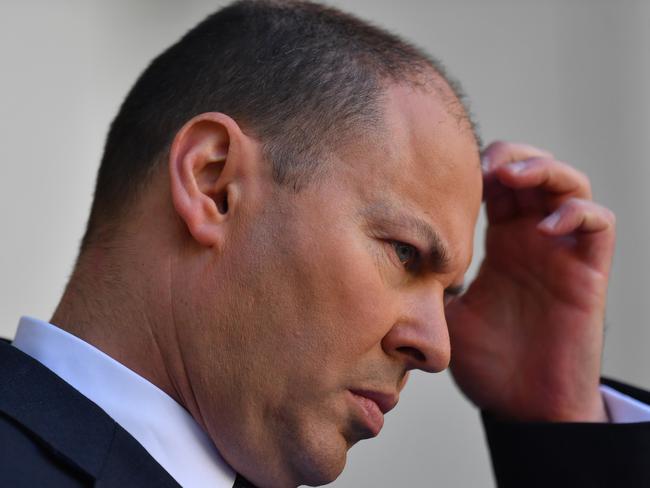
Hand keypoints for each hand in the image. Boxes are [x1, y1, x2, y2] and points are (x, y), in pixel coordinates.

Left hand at [446, 141, 615, 421]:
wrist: (523, 405)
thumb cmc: (486, 362)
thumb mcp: (444, 311)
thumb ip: (425, 279)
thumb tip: (385, 254)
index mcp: (500, 242)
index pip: (496, 186)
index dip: (478, 169)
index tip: (448, 170)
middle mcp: (532, 239)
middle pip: (532, 171)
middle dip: (509, 157)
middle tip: (482, 163)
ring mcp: (562, 252)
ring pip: (569, 185)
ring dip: (543, 170)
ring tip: (512, 177)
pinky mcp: (588, 272)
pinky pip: (598, 225)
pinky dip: (577, 213)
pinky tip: (547, 226)